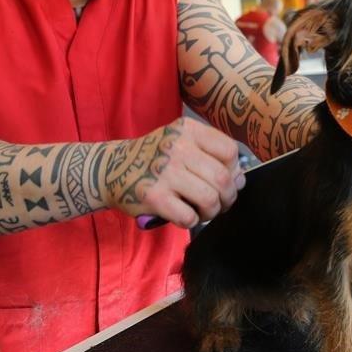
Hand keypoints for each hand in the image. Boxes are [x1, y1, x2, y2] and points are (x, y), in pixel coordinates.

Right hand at [105, 118, 243, 227]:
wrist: (111, 169)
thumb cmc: (154, 158)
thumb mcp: (180, 142)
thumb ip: (210, 155)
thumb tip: (240, 180)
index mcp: (187, 130)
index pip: (229, 151)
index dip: (235, 171)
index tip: (227, 180)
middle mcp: (177, 147)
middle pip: (223, 178)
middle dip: (227, 197)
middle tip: (220, 203)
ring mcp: (165, 172)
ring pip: (210, 199)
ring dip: (212, 212)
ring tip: (203, 211)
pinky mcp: (154, 197)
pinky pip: (189, 217)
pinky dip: (191, 221)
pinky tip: (184, 215)